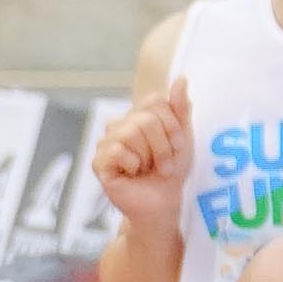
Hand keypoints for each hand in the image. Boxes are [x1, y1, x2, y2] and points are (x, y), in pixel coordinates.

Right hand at [92, 77, 193, 234]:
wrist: (163, 203)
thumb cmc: (171, 171)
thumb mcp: (183, 137)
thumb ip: (180, 108)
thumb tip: (181, 78)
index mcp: (138, 115)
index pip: (154, 101)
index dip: (171, 124)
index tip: (178, 145)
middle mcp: (120, 125)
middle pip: (145, 119)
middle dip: (163, 145)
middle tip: (164, 164)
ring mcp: (106, 143)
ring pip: (131, 133)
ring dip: (150, 157)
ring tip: (149, 170)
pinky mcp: (99, 162)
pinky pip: (117, 151)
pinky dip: (133, 165)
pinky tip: (133, 174)